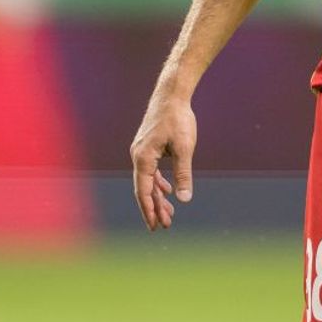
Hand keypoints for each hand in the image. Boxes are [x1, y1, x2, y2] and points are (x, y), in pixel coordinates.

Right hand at [130, 90, 197, 231]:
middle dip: (155, 207)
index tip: (155, 226)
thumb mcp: (184, 149)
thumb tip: (184, 199)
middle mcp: (138, 155)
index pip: (143, 191)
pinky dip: (159, 182)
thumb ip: (183, 174)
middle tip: (165, 226)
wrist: (172, 94)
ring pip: (148, 180)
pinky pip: (151, 170)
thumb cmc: (178, 119)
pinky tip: (168, 190)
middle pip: (144, 188)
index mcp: (143, 158)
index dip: (149, 210)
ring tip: (169, 213)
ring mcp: (142, 151)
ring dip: (158, 196)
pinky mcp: (148, 146)